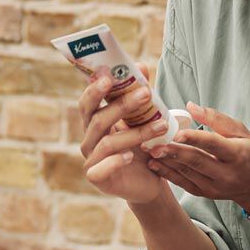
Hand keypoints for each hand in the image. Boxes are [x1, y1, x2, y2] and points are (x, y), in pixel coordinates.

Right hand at [78, 63, 172, 204]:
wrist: (151, 183)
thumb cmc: (143, 149)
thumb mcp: (144, 120)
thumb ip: (140, 95)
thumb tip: (140, 66)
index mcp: (95, 123)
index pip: (88, 103)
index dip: (94, 89)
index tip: (110, 75)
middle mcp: (89, 141)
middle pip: (98, 119)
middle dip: (121, 105)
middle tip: (145, 93)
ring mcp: (91, 160)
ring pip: (108, 143)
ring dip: (136, 133)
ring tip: (162, 126)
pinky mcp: (97, 179)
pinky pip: (101, 168)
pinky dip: (116, 161)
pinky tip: (132, 156)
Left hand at [142, 102, 249, 208]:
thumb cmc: (248, 152)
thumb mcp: (240, 131)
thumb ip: (216, 119)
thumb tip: (190, 106)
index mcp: (237, 154)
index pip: (214, 144)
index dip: (195, 138)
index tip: (177, 132)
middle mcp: (226, 173)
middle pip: (197, 161)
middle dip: (174, 152)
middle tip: (154, 144)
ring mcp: (215, 186)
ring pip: (188, 173)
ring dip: (167, 162)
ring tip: (150, 151)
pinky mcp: (205, 193)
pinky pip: (184, 184)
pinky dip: (168, 174)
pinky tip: (154, 165)